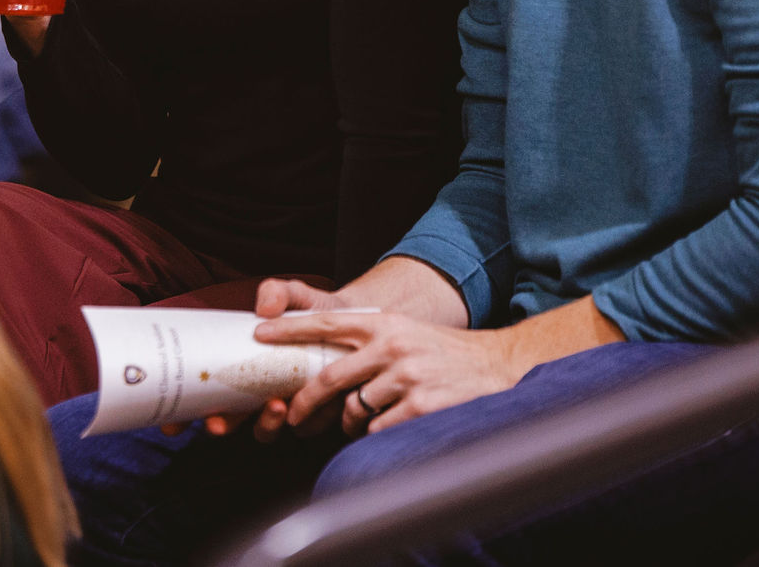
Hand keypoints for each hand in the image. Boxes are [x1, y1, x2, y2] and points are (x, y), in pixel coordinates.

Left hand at [254, 310, 526, 436]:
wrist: (498, 366)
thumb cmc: (444, 353)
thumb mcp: (404, 332)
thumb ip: (367, 341)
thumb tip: (321, 362)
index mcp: (384, 323)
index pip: (326, 323)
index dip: (289, 329)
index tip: (260, 334)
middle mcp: (392, 346)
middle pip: (329, 377)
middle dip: (305, 401)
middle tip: (294, 415)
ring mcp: (407, 377)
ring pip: (353, 410)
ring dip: (349, 423)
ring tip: (360, 422)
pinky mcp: (421, 407)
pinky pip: (378, 430)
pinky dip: (377, 434)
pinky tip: (391, 427)